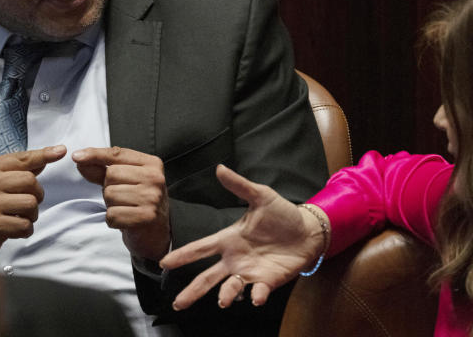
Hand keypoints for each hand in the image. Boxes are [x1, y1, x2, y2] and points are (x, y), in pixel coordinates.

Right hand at [0, 145, 66, 248]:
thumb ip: (21, 168)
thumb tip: (52, 153)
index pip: (22, 159)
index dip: (43, 155)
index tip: (61, 151)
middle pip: (30, 181)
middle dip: (36, 194)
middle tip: (25, 203)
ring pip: (31, 203)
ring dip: (31, 214)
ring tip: (18, 216)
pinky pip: (25, 225)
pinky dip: (25, 230)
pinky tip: (13, 228)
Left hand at [72, 146, 169, 260]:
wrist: (156, 233)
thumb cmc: (138, 203)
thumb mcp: (123, 181)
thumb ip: (101, 169)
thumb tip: (79, 159)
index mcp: (152, 163)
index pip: (117, 154)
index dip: (95, 155)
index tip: (76, 156)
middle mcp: (155, 178)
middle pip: (110, 175)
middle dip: (108, 188)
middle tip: (123, 198)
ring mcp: (152, 198)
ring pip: (110, 195)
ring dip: (111, 205)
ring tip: (125, 208)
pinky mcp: (146, 217)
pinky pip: (112, 215)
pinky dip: (113, 220)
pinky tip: (125, 221)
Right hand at [159, 165, 327, 309]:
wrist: (308, 231)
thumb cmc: (282, 214)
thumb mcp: (261, 196)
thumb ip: (239, 186)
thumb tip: (220, 168)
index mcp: (229, 239)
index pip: (200, 248)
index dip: (182, 255)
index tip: (164, 263)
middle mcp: (235, 260)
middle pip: (207, 277)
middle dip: (192, 291)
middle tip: (177, 304)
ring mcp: (250, 272)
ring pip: (230, 289)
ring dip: (225, 296)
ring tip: (223, 301)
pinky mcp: (267, 282)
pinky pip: (257, 293)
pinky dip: (255, 296)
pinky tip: (256, 297)